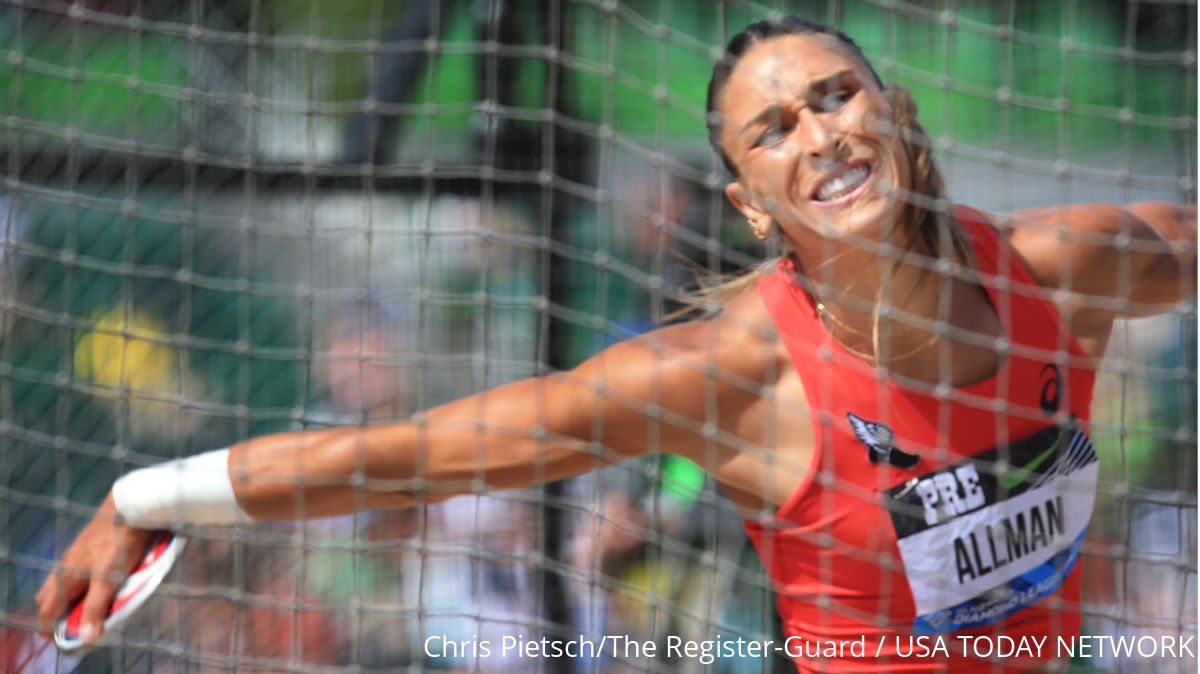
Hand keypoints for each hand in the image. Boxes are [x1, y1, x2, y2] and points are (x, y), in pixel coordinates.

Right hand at [36, 493, 154, 642]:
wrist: (129, 508)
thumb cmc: (118, 543)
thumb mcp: (109, 579)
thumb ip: (97, 607)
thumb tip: (88, 638)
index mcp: (64, 578)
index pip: (46, 611)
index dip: (50, 629)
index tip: (60, 640)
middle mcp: (64, 567)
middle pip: (48, 598)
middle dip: (55, 614)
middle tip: (73, 625)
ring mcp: (75, 554)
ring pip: (60, 582)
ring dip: (66, 597)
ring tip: (86, 605)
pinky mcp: (87, 545)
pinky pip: (72, 569)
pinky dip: (76, 582)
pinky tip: (95, 581)